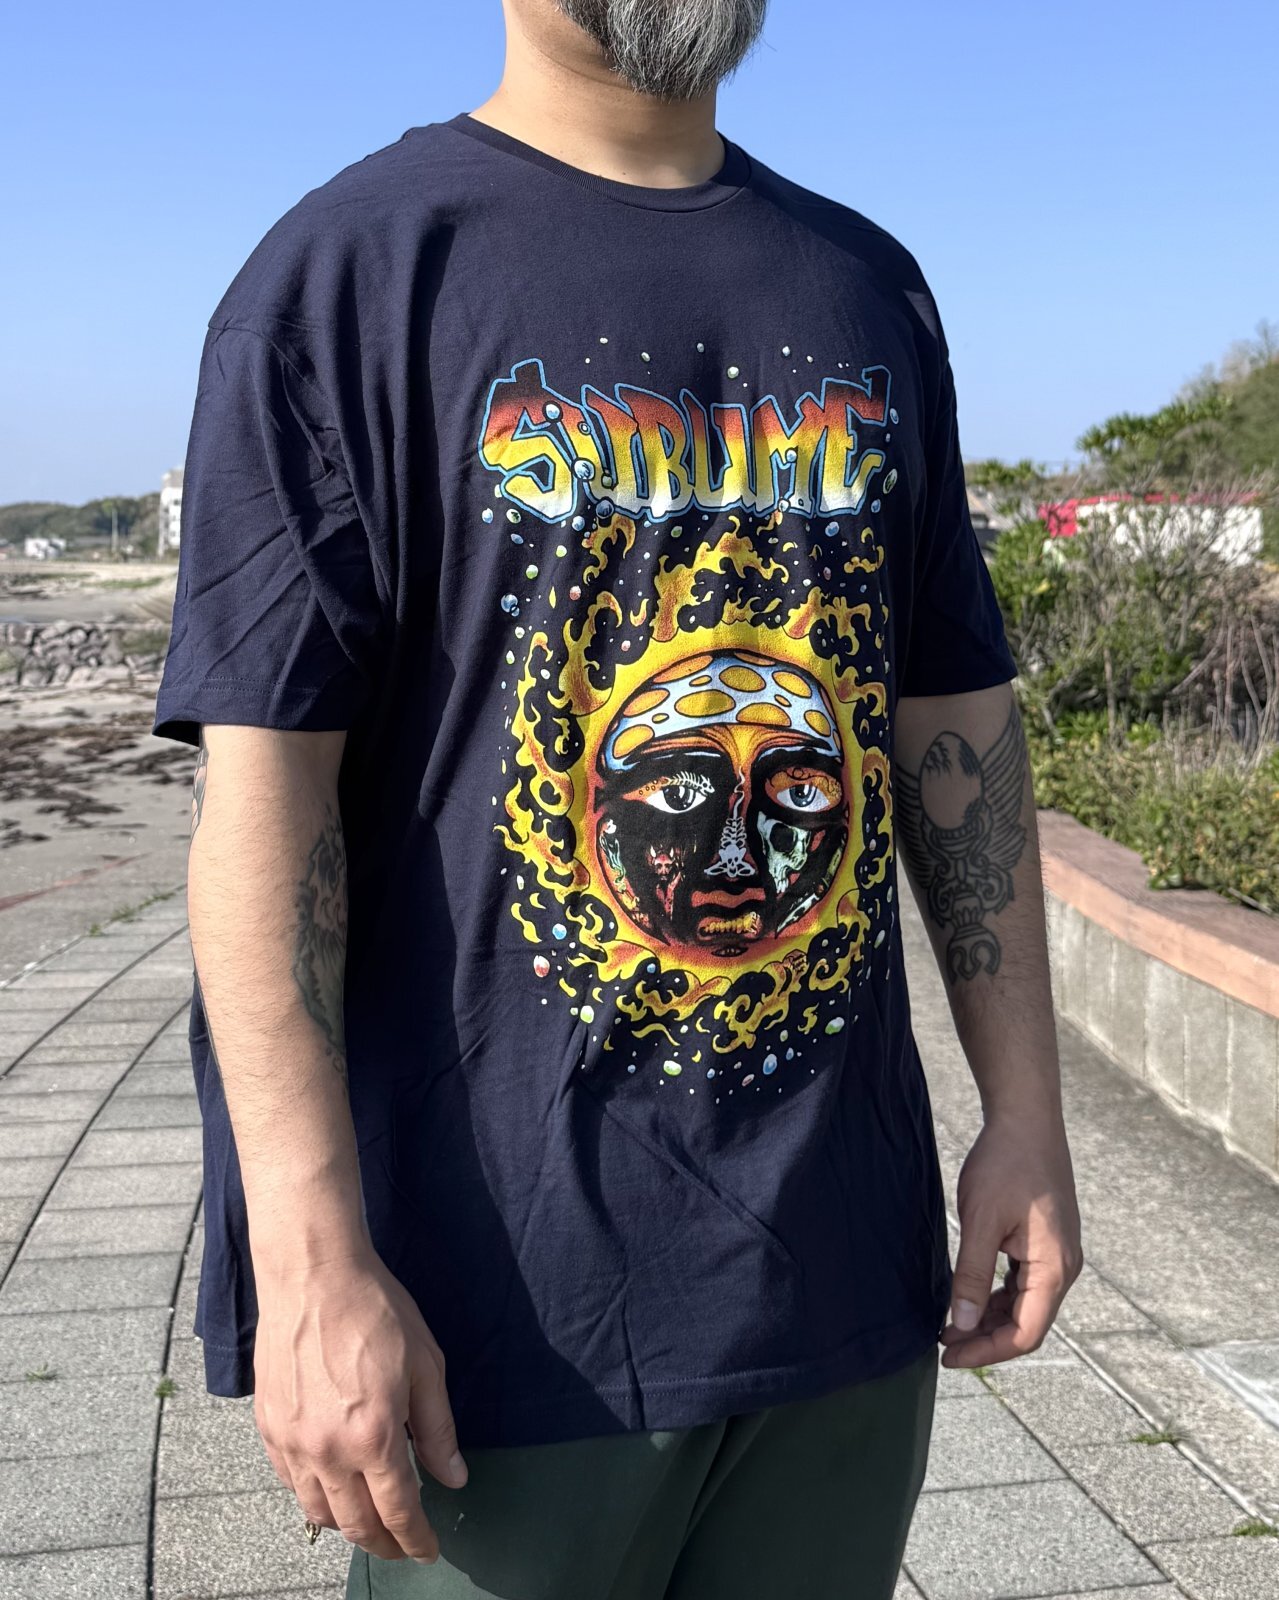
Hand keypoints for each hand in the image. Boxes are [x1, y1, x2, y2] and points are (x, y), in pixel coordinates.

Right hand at [252, 1244, 466, 1561]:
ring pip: (318, 1513)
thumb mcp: (425, 1364)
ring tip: (370, 1523)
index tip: (428, 1551)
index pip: (398, 1510)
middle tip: (403, 1546)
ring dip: (347, 1527)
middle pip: (356, 1525)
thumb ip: (438, 1429)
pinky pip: (290, 1483)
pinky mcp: (269, 1428)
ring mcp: (292, 1442)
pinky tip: (332, 1489)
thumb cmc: (374, 1309)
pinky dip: (313, 1498)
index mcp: (373, 1436)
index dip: (416, 1540)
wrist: (312, 1274)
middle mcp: (327, 1450)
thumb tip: (453, 1478)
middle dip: (384, 1544)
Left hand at [939, 1108, 1082, 1367]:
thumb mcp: (981, 1220)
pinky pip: (1024, 1283)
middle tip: (943, 1343)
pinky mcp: (1046, 1242)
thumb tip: (960, 1323)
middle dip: (985, 1339)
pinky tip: (969, 1296)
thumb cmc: (1005, 1164)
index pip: (1025, 1333)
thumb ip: (971, 1274)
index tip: (949, 1356)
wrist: (1026, 1119)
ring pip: (1025, 1305)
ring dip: (990, 1319)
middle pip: (1027, 1324)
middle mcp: (1064, 1267)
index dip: (986, 1352)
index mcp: (1054, 1268)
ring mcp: (1057, 1255)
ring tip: (950, 1325)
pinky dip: (997, 1296)